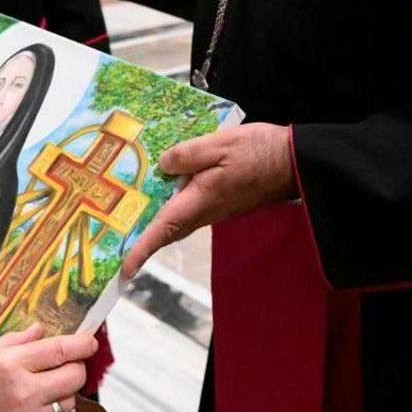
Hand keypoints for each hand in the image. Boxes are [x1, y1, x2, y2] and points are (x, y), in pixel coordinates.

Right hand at [0, 324, 95, 411]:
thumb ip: (14, 343)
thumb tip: (40, 331)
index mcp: (9, 364)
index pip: (61, 350)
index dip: (82, 344)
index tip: (89, 341)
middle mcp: (23, 392)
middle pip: (74, 377)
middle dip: (74, 368)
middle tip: (64, 365)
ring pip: (66, 402)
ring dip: (59, 394)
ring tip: (33, 391)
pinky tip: (23, 410)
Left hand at [122, 123, 296, 278]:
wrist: (294, 162)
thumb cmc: (260, 152)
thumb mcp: (220, 144)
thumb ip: (187, 154)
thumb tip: (163, 165)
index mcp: (201, 200)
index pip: (164, 228)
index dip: (142, 249)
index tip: (125, 268)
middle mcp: (206, 211)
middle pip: (167, 231)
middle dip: (141, 241)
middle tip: (116, 244)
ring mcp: (215, 209)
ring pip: (177, 222)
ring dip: (154, 225)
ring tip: (129, 217)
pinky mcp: (222, 202)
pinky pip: (189, 210)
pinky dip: (170, 208)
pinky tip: (161, 191)